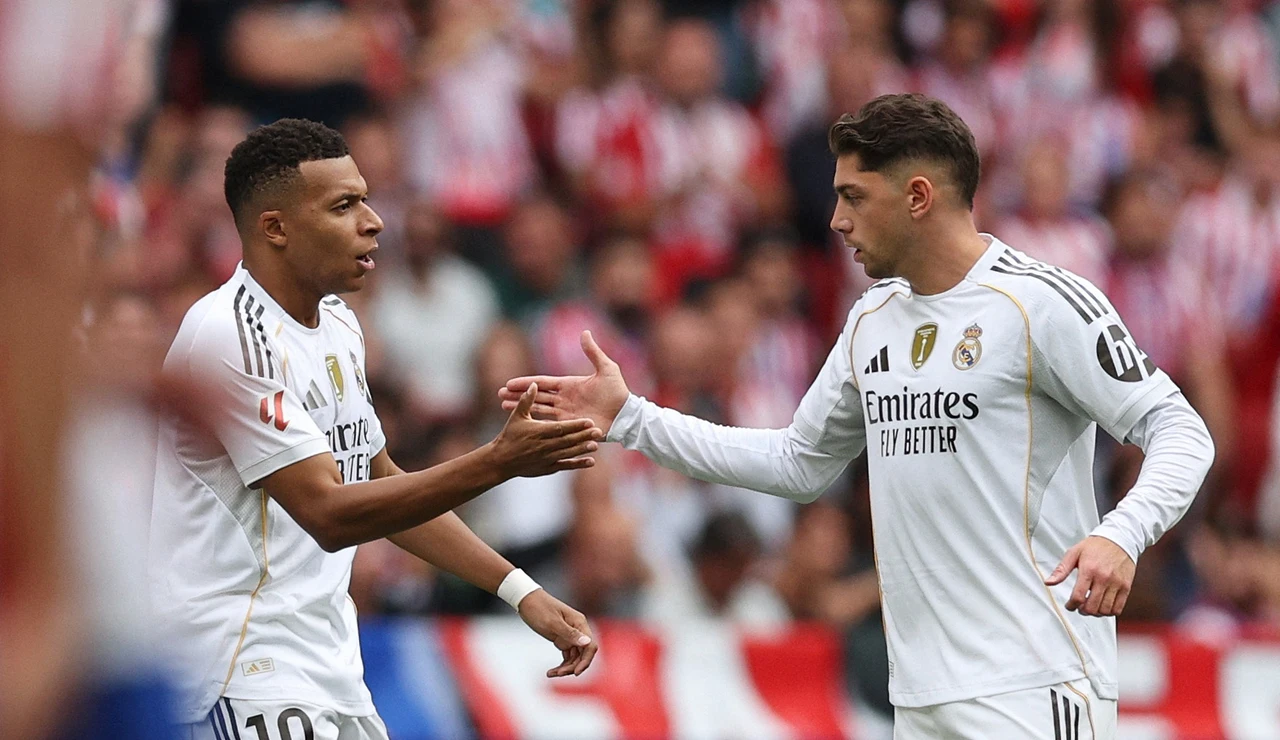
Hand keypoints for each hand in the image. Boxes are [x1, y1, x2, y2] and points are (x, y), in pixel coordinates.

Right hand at [489, 382, 602, 477]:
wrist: (502, 462)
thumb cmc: (509, 436)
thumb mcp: (517, 417)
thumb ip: (526, 401)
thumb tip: (533, 384)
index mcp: (539, 431)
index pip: (561, 428)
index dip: (575, 425)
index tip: (588, 421)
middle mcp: (545, 446)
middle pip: (567, 440)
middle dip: (583, 436)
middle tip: (598, 431)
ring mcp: (548, 458)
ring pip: (568, 453)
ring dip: (582, 449)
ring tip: (596, 445)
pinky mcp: (549, 468)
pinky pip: (566, 465)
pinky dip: (578, 464)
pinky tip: (591, 461)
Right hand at [498, 330, 629, 435]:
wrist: (625, 415)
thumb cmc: (618, 392)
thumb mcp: (606, 369)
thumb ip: (593, 352)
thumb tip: (584, 332)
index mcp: (569, 384)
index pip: (542, 383)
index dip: (526, 383)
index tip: (509, 383)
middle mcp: (564, 398)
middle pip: (536, 396)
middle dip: (517, 395)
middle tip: (499, 395)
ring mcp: (566, 413)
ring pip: (538, 410)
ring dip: (522, 408)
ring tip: (503, 408)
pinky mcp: (570, 425)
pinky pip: (549, 424)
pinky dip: (536, 423)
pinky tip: (523, 424)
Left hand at [517, 589, 597, 676]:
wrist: (525, 600)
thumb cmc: (538, 608)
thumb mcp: (552, 622)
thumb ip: (570, 633)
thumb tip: (587, 642)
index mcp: (579, 623)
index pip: (590, 646)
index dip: (586, 661)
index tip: (575, 673)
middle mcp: (578, 629)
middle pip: (583, 654)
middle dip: (573, 666)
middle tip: (558, 673)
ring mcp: (570, 635)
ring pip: (575, 657)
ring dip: (566, 668)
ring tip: (551, 673)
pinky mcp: (562, 638)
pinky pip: (567, 656)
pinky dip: (561, 664)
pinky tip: (552, 671)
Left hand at [1045, 536, 1135, 616]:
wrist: (1119, 539)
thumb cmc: (1095, 546)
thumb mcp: (1074, 553)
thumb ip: (1061, 570)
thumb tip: (1049, 582)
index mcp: (1089, 570)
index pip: (1078, 597)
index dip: (1071, 606)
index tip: (1069, 605)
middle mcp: (1104, 578)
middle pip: (1092, 607)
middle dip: (1082, 611)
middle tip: (1079, 607)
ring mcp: (1117, 583)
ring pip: (1105, 610)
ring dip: (1095, 613)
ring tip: (1091, 606)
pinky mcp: (1126, 587)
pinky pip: (1118, 608)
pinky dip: (1109, 612)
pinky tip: (1103, 606)